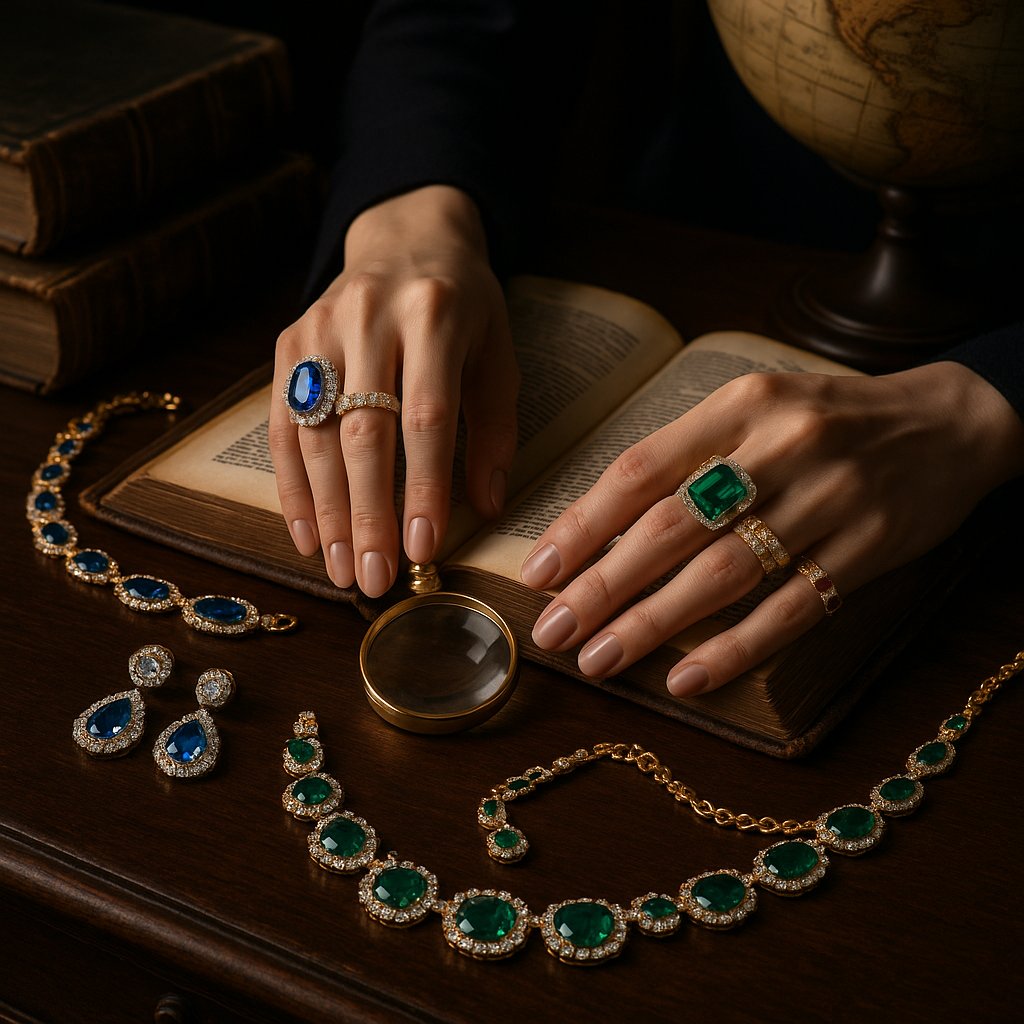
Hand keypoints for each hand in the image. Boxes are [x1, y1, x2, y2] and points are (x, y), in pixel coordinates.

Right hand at [269, 186, 518, 596]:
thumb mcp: (497, 355)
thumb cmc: (463, 308)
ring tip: (341, 570)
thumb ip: (494, 430)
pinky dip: (292, 486)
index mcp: (434, 314)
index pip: (427, 416)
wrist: (405, 239)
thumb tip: (485, 508)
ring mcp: (320, 326)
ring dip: (328, 512)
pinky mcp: (288, 341)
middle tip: (373, 579)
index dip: (423, 488)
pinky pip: (283, 425)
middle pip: (364, 432)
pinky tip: (307, 535)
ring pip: (316, 435)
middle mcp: (370, 316)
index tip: (424, 549)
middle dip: (367, 515)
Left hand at [521, 363, 1023, 695]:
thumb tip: (604, 529)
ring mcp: (828, 498)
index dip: (583, 525)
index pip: (640, 469)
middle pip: (671, 527)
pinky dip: (735, 648)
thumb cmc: (828, 419)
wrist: (949, 420)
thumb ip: (689, 457)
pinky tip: (688, 678)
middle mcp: (780, 446)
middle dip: (602, 585)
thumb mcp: (756, 409)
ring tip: (598, 658)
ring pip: (723, 573)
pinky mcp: (868, 548)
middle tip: (552, 631)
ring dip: (653, 624)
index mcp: (740, 403)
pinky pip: (791, 609)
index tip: (539, 571)